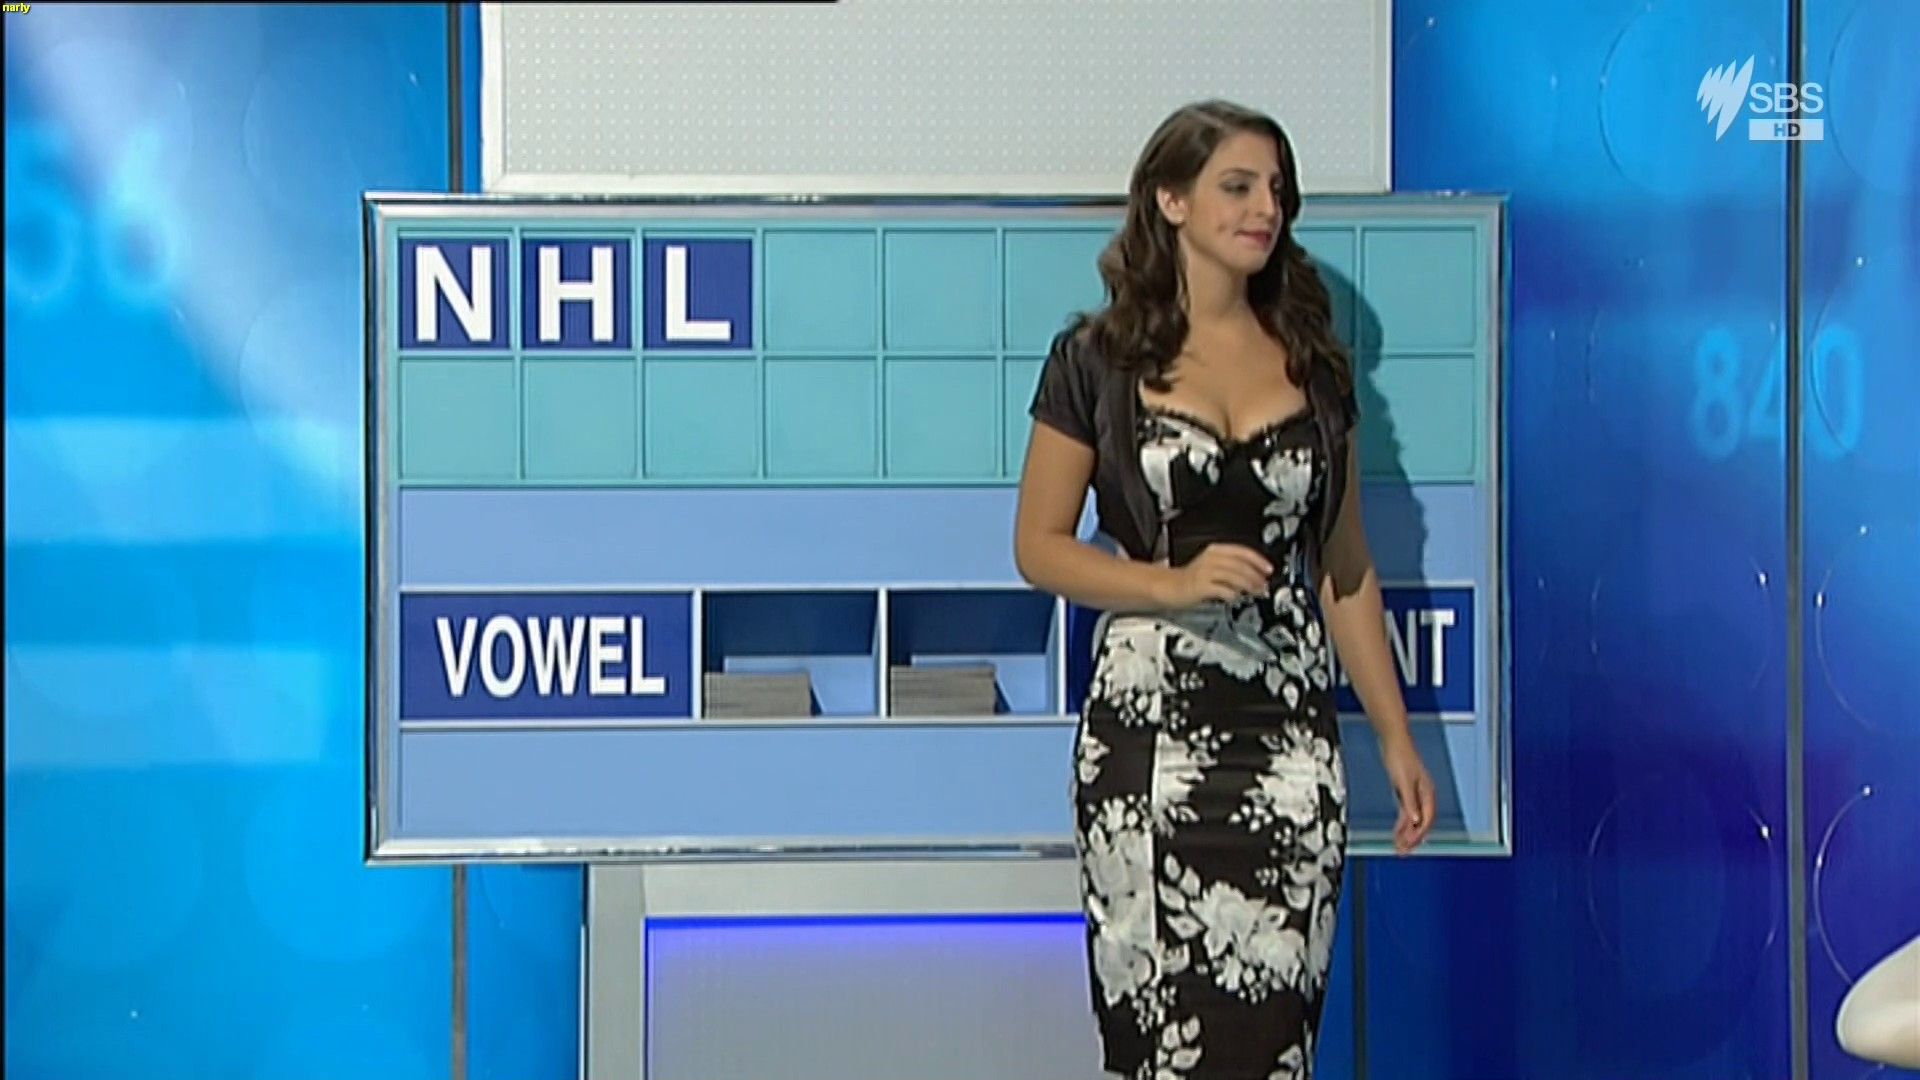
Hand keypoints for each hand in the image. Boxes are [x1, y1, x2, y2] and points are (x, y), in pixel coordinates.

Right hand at [1154, 543, 1272, 608]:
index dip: (1258, 560)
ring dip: (1248, 585)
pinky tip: (1236, 598)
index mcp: (1216, 550)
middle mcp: (1211, 558)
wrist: (1169, 587)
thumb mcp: (1214, 567)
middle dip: (1256, 576)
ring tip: (1255, 593)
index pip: (1242, 551)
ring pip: (1234, 576)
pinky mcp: (1201, 586)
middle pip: (1240, 565)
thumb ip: (1233, 569)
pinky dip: (1232, 594)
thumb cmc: (1192, 579)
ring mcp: (1205, 572)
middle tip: (1264, 585)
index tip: (1269, 570)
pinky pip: (1222, 589)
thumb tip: (1255, 577)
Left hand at [1381, 734, 1434, 854]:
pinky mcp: (1407, 792)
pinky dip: (1402, 824)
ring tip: (1399, 848)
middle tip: (1403, 852)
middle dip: (1414, 839)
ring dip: (1407, 834)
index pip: (1427, 819)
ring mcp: (1416, 794)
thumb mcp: (1403, 781)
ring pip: (1414, 820)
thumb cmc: (1400, 757)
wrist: (1394, 741)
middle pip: (1422, 823)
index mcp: (1427, 793)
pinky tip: (1397, 833)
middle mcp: (1424, 795)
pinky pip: (1407, 813)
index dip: (1419, 834)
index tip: (1409, 845)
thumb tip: (1415, 820)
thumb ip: (1409, 801)